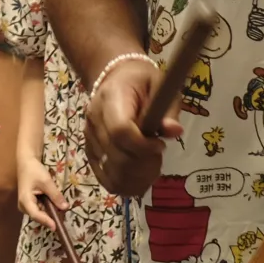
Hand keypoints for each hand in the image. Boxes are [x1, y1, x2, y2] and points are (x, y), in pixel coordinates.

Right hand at [17, 149, 66, 228]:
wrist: (26, 162)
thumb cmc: (34, 170)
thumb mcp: (46, 182)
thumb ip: (55, 195)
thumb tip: (65, 208)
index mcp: (25, 200)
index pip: (36, 215)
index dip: (46, 221)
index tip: (56, 227)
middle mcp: (23, 206)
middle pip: (38, 216)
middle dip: (50, 218)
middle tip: (62, 219)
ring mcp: (26, 205)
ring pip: (39, 214)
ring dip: (49, 214)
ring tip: (61, 213)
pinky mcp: (30, 203)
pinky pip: (40, 209)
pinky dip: (48, 209)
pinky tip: (55, 207)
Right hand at [85, 54, 167, 198]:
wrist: (116, 78)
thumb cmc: (143, 82)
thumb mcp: (161, 85)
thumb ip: (168, 109)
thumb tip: (174, 131)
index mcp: (112, 98)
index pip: (121, 131)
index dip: (143, 146)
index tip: (161, 145)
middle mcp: (94, 119)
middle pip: (116, 157)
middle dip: (144, 165)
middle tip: (158, 156)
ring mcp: (89, 138)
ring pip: (110, 172)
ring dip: (136, 178)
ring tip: (150, 165)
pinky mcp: (90, 151)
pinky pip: (105, 178)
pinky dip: (125, 184)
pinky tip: (140, 176)